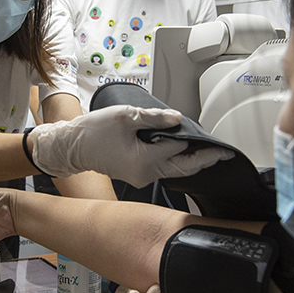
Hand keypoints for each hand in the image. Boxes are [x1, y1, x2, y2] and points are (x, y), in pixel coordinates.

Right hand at [28, 105, 233, 187]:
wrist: (71, 146)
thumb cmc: (93, 132)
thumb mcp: (126, 116)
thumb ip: (155, 118)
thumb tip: (177, 119)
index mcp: (145, 161)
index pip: (181, 151)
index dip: (201, 145)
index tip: (220, 147)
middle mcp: (145, 173)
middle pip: (183, 168)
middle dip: (203, 160)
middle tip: (222, 154)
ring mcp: (141, 176)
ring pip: (173, 170)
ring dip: (190, 160)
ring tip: (207, 150)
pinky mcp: (137, 174)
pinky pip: (162, 168)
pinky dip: (174, 160)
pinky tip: (182, 151)